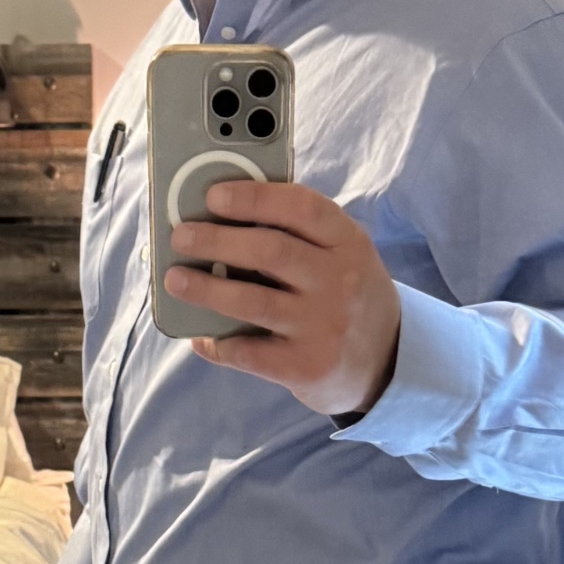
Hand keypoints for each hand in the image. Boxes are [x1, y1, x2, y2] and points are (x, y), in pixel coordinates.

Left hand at [164, 181, 401, 415]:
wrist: (389, 362)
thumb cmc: (347, 294)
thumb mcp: (342, 255)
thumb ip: (298, 235)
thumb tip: (221, 216)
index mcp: (348, 242)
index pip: (301, 208)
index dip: (254, 198)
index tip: (213, 195)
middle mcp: (339, 282)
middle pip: (270, 252)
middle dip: (216, 241)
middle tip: (181, 236)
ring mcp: (324, 326)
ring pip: (253, 302)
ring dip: (205, 289)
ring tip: (175, 280)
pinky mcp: (306, 367)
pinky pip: (250, 352)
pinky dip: (218, 344)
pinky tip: (201, 336)